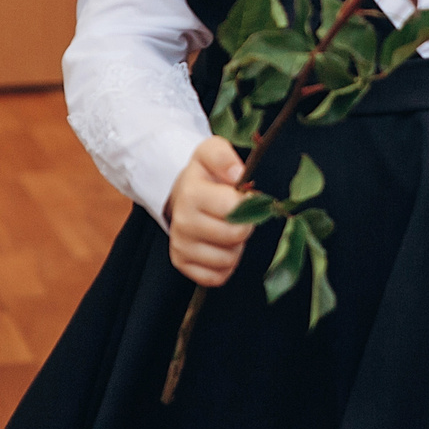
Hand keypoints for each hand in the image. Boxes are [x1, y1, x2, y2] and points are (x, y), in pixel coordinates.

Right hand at [165, 138, 255, 286]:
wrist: (182, 191)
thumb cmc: (205, 174)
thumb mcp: (212, 151)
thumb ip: (224, 156)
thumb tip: (238, 174)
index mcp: (192, 192)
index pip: (235, 209)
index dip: (248, 204)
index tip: (245, 197)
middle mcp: (182, 221)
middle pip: (235, 236)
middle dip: (244, 226)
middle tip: (238, 215)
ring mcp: (179, 244)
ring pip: (227, 260)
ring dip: (235, 247)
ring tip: (228, 229)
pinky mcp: (180, 262)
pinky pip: (216, 277)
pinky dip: (224, 265)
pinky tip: (220, 246)